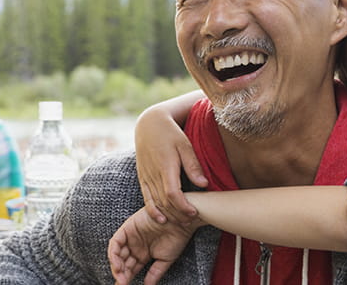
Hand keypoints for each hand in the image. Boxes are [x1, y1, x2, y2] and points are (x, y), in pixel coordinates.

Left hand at [108, 207, 198, 284]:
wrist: (181, 221)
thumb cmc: (177, 237)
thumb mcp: (165, 259)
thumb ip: (155, 273)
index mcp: (143, 253)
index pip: (131, 268)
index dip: (126, 278)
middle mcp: (135, 245)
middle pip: (122, 262)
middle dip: (121, 274)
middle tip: (122, 283)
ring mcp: (130, 236)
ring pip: (116, 254)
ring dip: (116, 266)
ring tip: (121, 276)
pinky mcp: (127, 228)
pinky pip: (115, 242)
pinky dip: (113, 254)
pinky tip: (118, 264)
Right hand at [135, 104, 206, 224]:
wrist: (149, 125)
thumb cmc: (171, 134)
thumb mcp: (185, 145)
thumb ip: (193, 166)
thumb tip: (204, 185)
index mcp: (166, 166)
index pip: (172, 193)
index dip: (183, 206)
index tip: (194, 213)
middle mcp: (153, 174)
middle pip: (164, 202)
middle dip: (178, 214)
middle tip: (191, 221)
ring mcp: (146, 177)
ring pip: (155, 202)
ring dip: (168, 214)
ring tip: (181, 222)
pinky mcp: (142, 178)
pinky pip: (146, 198)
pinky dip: (152, 210)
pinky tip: (161, 220)